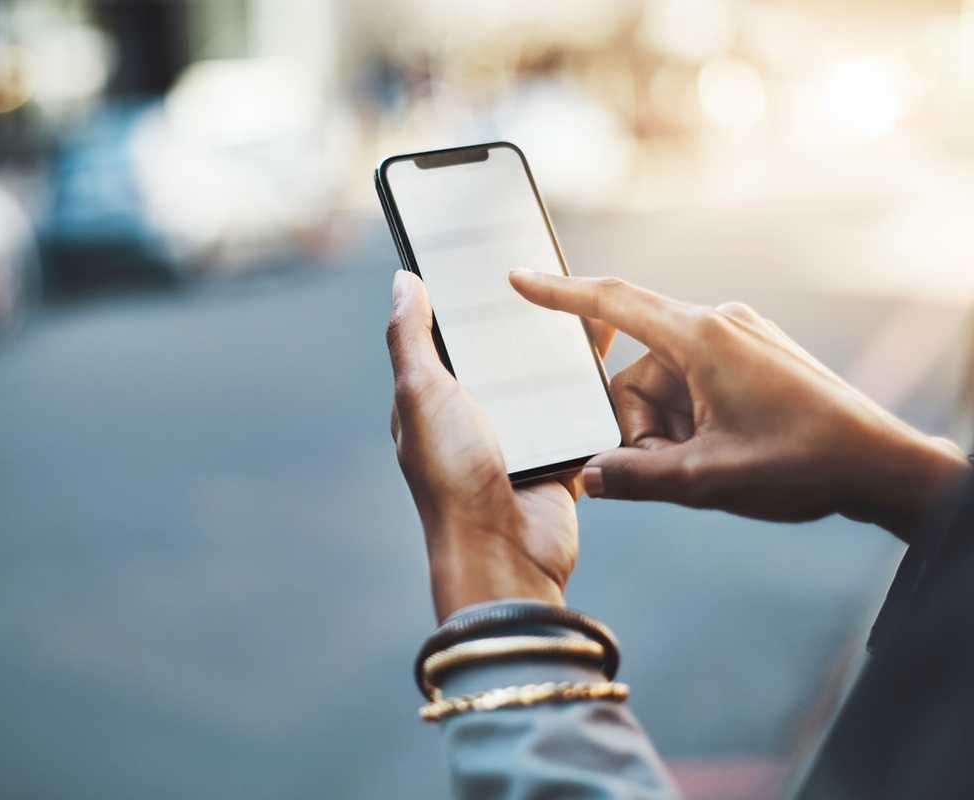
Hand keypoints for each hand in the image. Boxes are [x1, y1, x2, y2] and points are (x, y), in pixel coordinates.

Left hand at [387, 270, 611, 621]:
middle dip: (526, 319)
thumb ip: (410, 338)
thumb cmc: (451, 475)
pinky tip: (611, 356)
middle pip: (504, 355)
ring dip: (563, 350)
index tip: (492, 256)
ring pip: (545, 381)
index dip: (468, 300)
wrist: (503, 551)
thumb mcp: (421, 395)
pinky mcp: (557, 456)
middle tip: (554, 270)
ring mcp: (517, 437)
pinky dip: (593, 390)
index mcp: (433, 400)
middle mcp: (473, 417)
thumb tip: (403, 281)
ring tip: (590, 302)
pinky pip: (579, 414)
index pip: (450, 337)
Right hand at [509, 271, 970, 540]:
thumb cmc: (805, 464)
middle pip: (637, 372)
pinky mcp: (754, 354)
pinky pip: (695, 381)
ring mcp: (739, 338)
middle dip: (641, 425)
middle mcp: (719, 325)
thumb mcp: (706, 480)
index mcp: (702, 338)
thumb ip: (635, 477)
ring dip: (670, 429)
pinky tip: (724, 449)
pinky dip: (692, 418)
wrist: (883, 467)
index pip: (613, 303)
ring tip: (709, 464)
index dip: (559, 293)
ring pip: (666, 383)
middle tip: (675, 468)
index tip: (519, 278)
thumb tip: (589, 477)